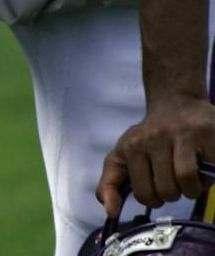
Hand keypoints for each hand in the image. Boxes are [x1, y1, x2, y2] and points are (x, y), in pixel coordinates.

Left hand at [97, 96, 214, 215]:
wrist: (176, 103)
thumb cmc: (148, 138)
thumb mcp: (121, 156)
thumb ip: (109, 184)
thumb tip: (109, 211)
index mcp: (131, 147)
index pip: (143, 194)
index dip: (154, 199)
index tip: (156, 187)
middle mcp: (154, 138)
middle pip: (166, 191)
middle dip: (173, 194)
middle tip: (173, 181)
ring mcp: (180, 135)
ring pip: (187, 182)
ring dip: (192, 189)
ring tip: (189, 178)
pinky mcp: (205, 134)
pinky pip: (209, 172)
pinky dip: (207, 179)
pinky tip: (202, 167)